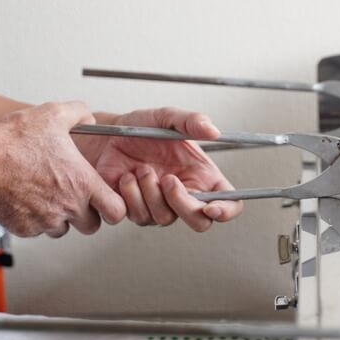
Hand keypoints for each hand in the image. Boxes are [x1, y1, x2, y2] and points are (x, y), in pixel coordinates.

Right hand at [0, 102, 126, 236]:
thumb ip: (79, 113)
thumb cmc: (14, 141)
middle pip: (92, 226)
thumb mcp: (53, 114)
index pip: (117, 211)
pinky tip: (27, 199)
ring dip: (60, 218)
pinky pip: (37, 230)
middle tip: (75, 199)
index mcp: (82, 183)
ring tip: (47, 196)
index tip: (107, 201)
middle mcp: (68, 206)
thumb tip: (89, 118)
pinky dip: (35, 220)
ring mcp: (46, 220)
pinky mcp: (25, 228)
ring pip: (63, 229)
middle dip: (87, 215)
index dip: (114, 207)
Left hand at [74, 107, 242, 230]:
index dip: (226, 211)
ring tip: (143, 169)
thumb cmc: (141, 128)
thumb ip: (191, 121)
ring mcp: (161, 207)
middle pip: (199, 222)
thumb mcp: (167, 118)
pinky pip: (140, 216)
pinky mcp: (138, 211)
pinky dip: (132, 195)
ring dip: (152, 194)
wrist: (108, 136)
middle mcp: (186, 195)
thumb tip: (213, 130)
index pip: (230, 203)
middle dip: (183, 205)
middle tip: (168, 180)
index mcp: (203, 176)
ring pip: (165, 219)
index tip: (211, 208)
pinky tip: (127, 177)